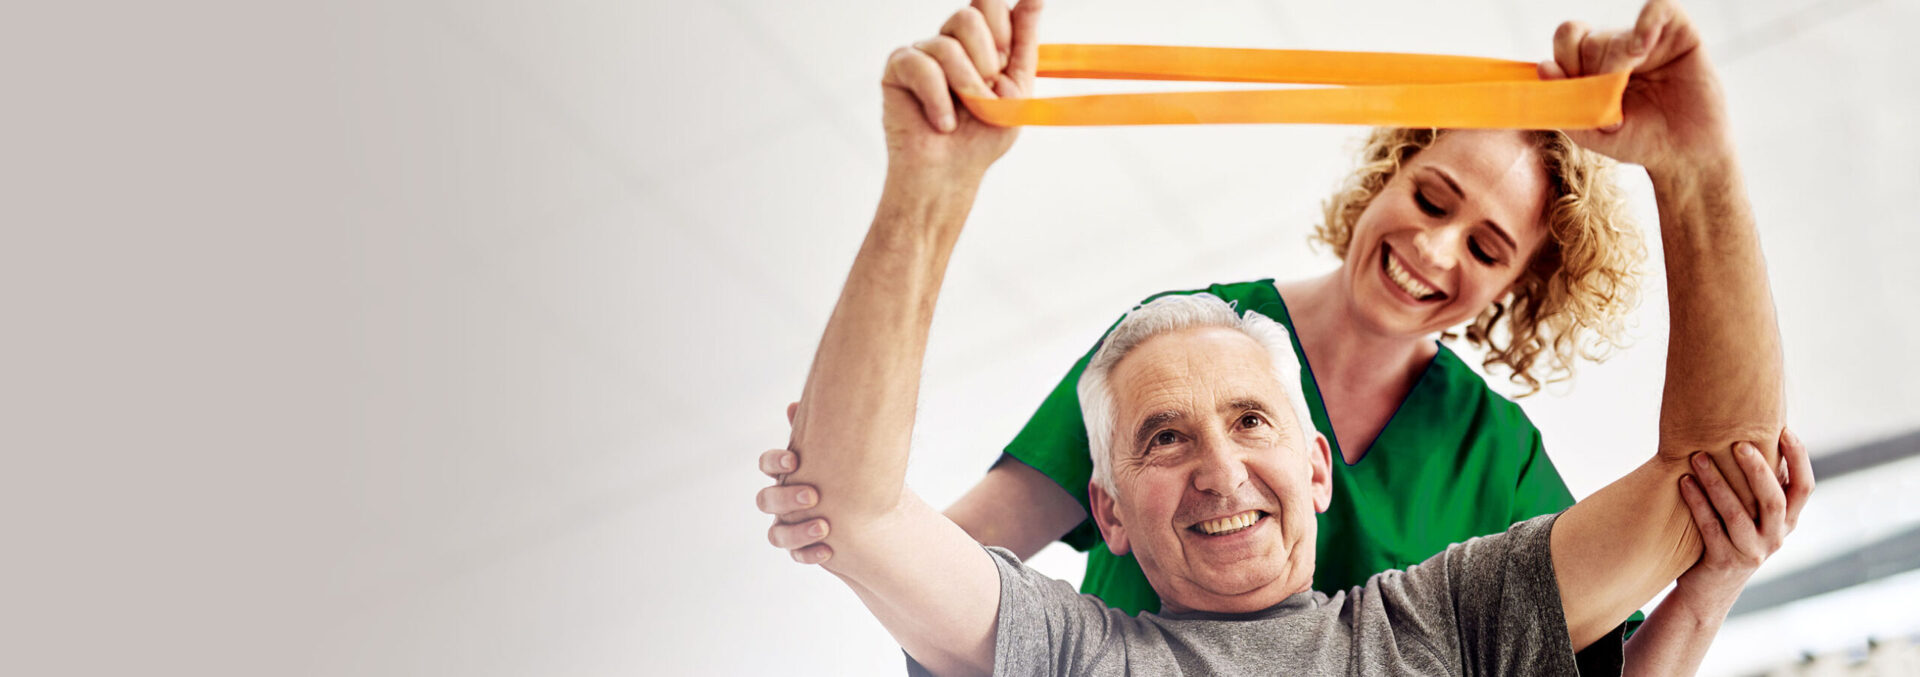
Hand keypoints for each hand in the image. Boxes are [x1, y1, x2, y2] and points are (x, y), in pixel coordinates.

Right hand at [758, 401, 833, 563]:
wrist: (872, 508)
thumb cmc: (849, 473)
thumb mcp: (840, 451)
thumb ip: (821, 431)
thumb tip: (795, 404)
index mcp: (787, 473)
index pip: (767, 464)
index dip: (774, 462)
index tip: (795, 460)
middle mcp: (781, 501)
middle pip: (766, 500)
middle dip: (787, 498)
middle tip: (814, 495)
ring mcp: (787, 526)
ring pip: (776, 534)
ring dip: (797, 531)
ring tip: (825, 526)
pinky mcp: (800, 549)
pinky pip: (796, 555)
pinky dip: (809, 553)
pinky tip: (829, 549)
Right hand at [881, 0, 1042, 180]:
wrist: (951, 174)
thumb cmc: (982, 137)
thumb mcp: (1018, 88)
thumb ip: (1025, 41)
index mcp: (980, 42)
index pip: (989, 3)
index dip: (1001, 29)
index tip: (1004, 62)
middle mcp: (950, 41)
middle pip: (968, 16)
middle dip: (986, 61)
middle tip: (985, 94)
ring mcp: (922, 53)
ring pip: (947, 44)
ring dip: (966, 86)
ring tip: (964, 115)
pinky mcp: (898, 69)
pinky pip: (921, 66)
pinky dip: (938, 99)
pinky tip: (942, 123)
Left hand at [1540, 0, 1732, 174]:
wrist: (1685, 153)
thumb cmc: (1639, 141)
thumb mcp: (1592, 132)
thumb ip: (1565, 104)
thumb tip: (1544, 66)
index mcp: (1592, 66)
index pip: (1566, 40)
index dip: (1566, 59)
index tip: (1578, 87)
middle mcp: (1617, 48)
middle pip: (1587, 40)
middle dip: (1593, 72)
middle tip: (1612, 99)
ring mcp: (1648, 39)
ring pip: (1615, 34)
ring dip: (1616, 62)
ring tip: (1629, 83)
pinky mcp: (1680, 34)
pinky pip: (1659, 8)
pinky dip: (1648, 21)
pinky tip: (1643, 47)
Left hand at [1670, 428, 1814, 614]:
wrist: (1709, 591)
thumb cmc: (1728, 538)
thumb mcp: (1751, 514)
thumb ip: (1755, 486)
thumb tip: (1749, 433)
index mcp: (1787, 521)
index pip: (1804, 488)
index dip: (1799, 459)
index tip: (1785, 430)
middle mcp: (1775, 537)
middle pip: (1774, 499)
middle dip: (1757, 469)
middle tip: (1737, 443)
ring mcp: (1752, 552)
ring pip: (1738, 513)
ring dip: (1717, 482)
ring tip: (1697, 457)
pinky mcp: (1724, 562)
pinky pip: (1710, 528)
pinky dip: (1697, 502)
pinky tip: (1683, 481)